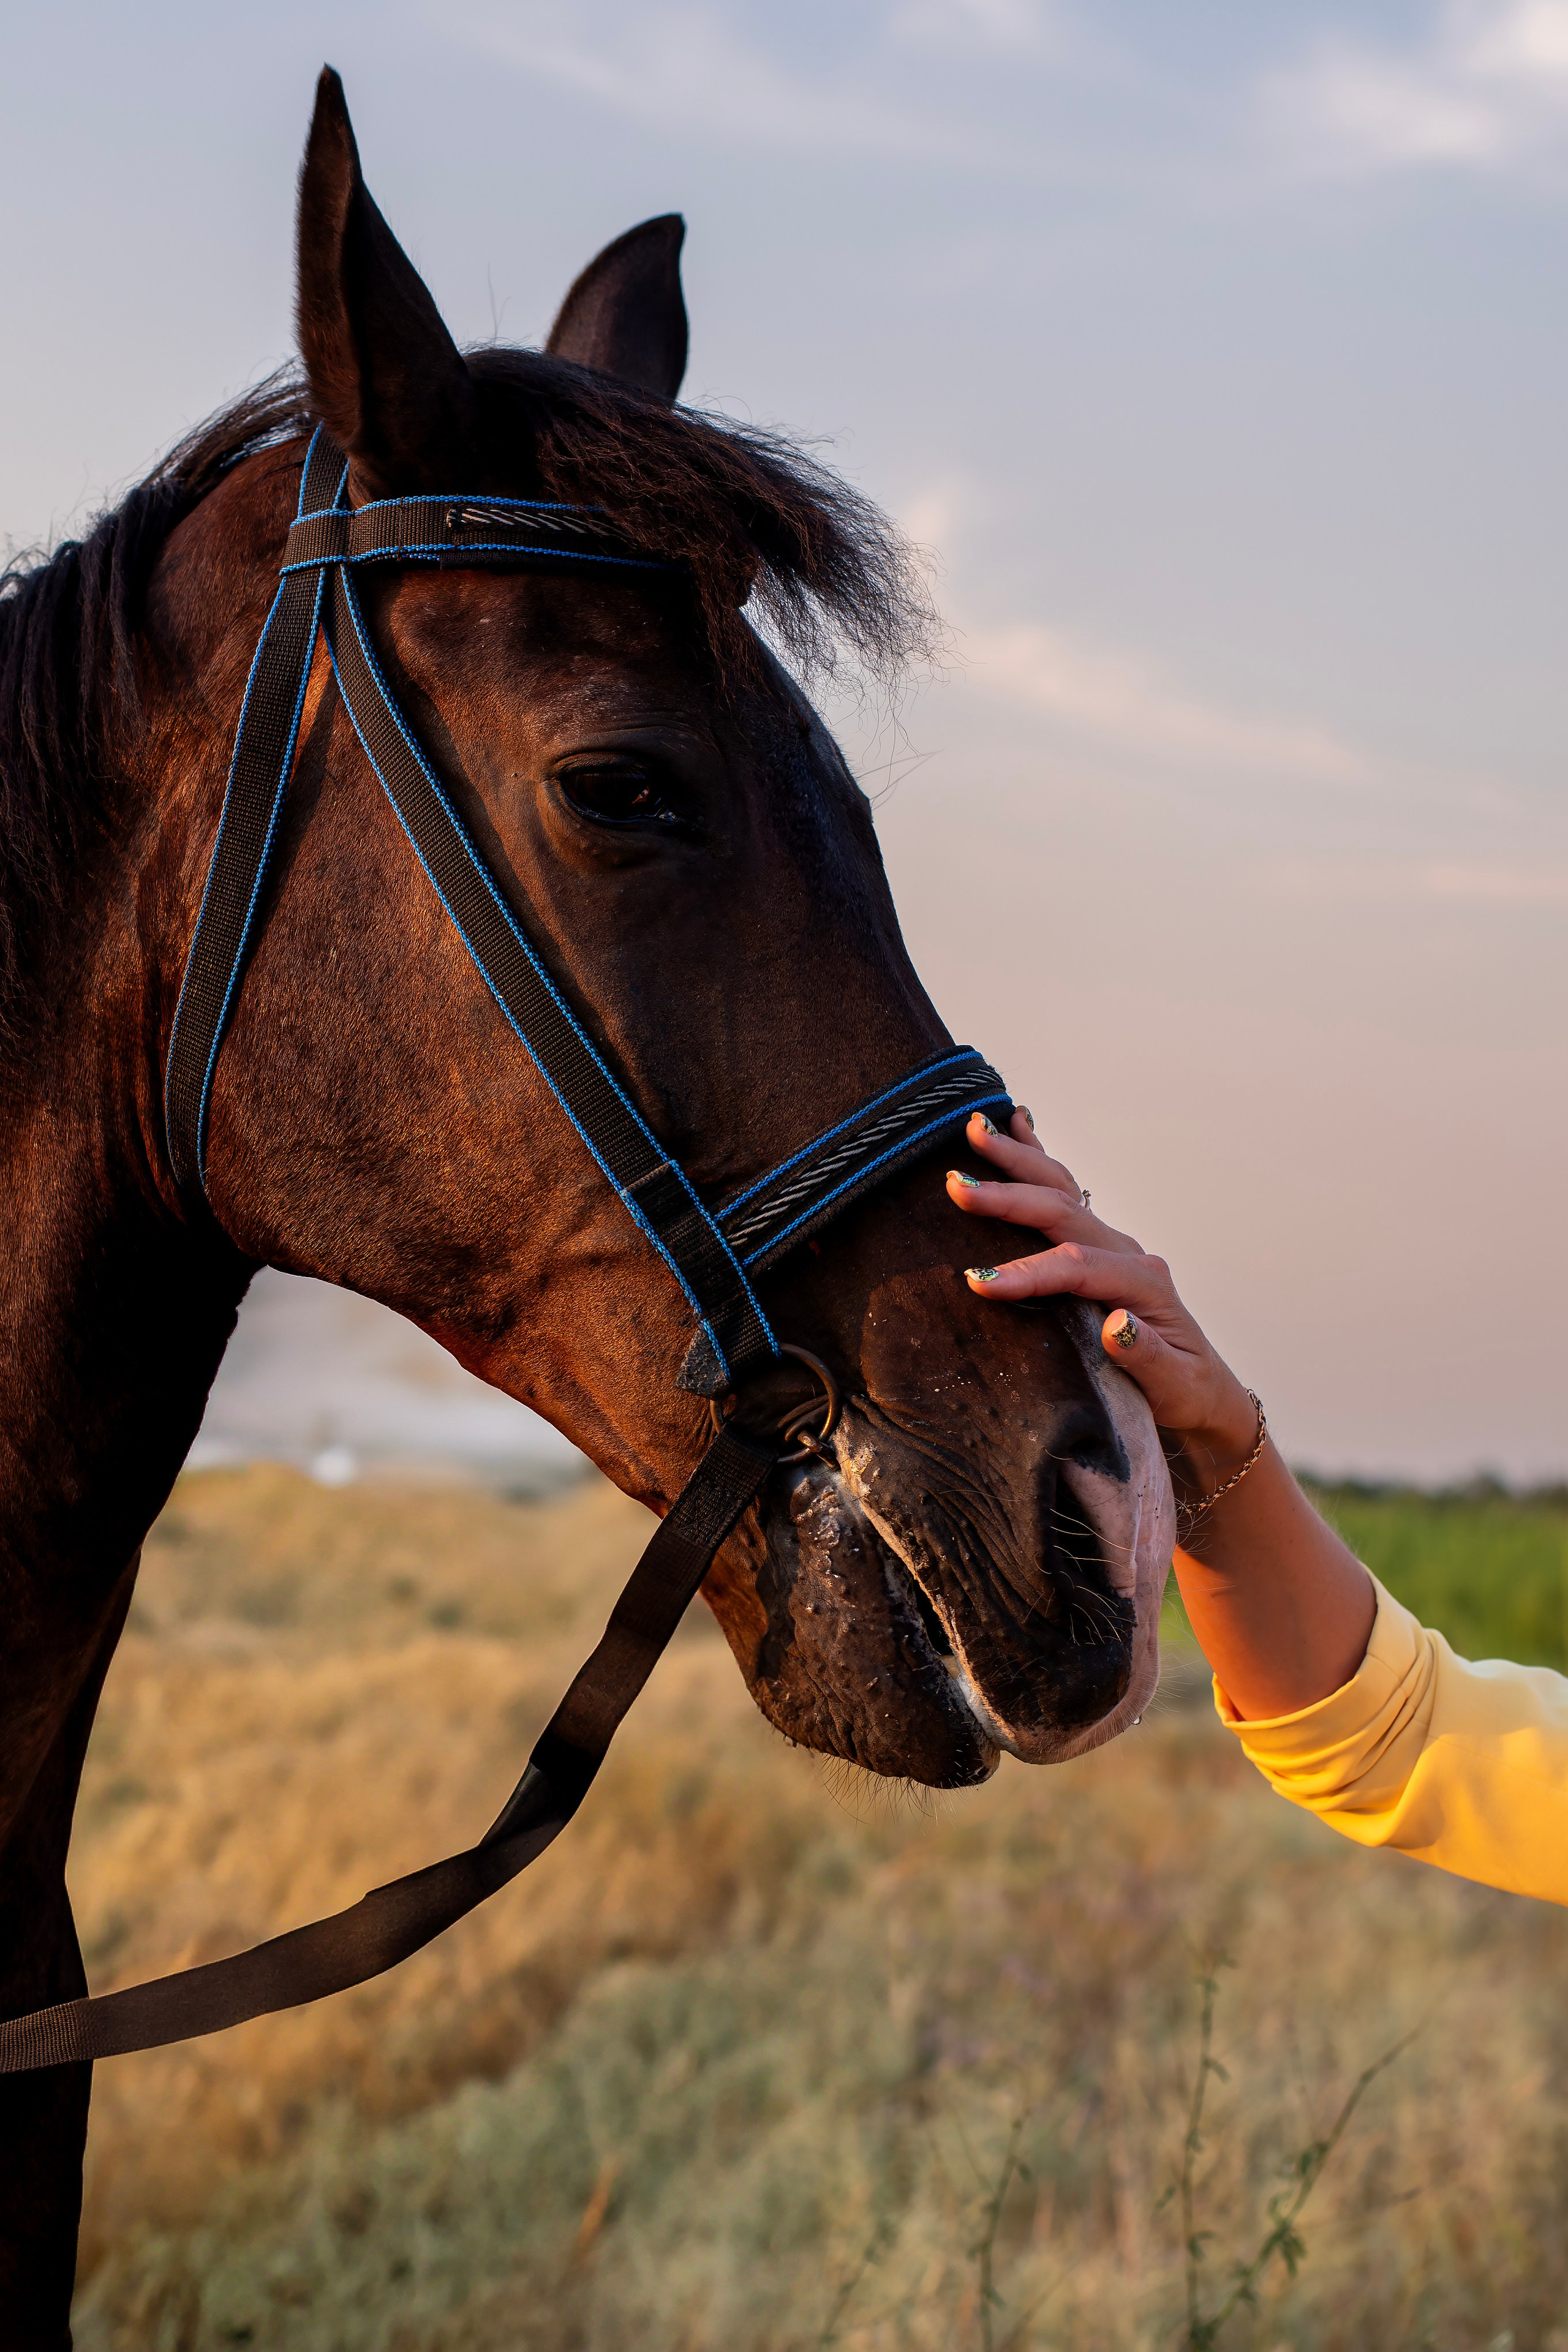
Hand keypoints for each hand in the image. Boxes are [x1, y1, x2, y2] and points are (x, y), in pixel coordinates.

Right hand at [945, 1111, 1254, 1459]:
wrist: (1202, 1389)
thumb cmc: (1184, 1391)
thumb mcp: (1173, 1386)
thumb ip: (1146, 1357)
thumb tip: (1118, 1326)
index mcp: (1143, 1283)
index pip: (1077, 1268)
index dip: (1028, 1272)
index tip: (978, 1282)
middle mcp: (1127, 1253)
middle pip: (1063, 1211)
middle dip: (1009, 1196)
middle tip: (957, 1184)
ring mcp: (1112, 1244)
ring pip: (1061, 1190)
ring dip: (1018, 1159)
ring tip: (975, 1128)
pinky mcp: (1098, 1246)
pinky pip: (1065, 1193)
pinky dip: (1038, 1157)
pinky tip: (1017, 1124)